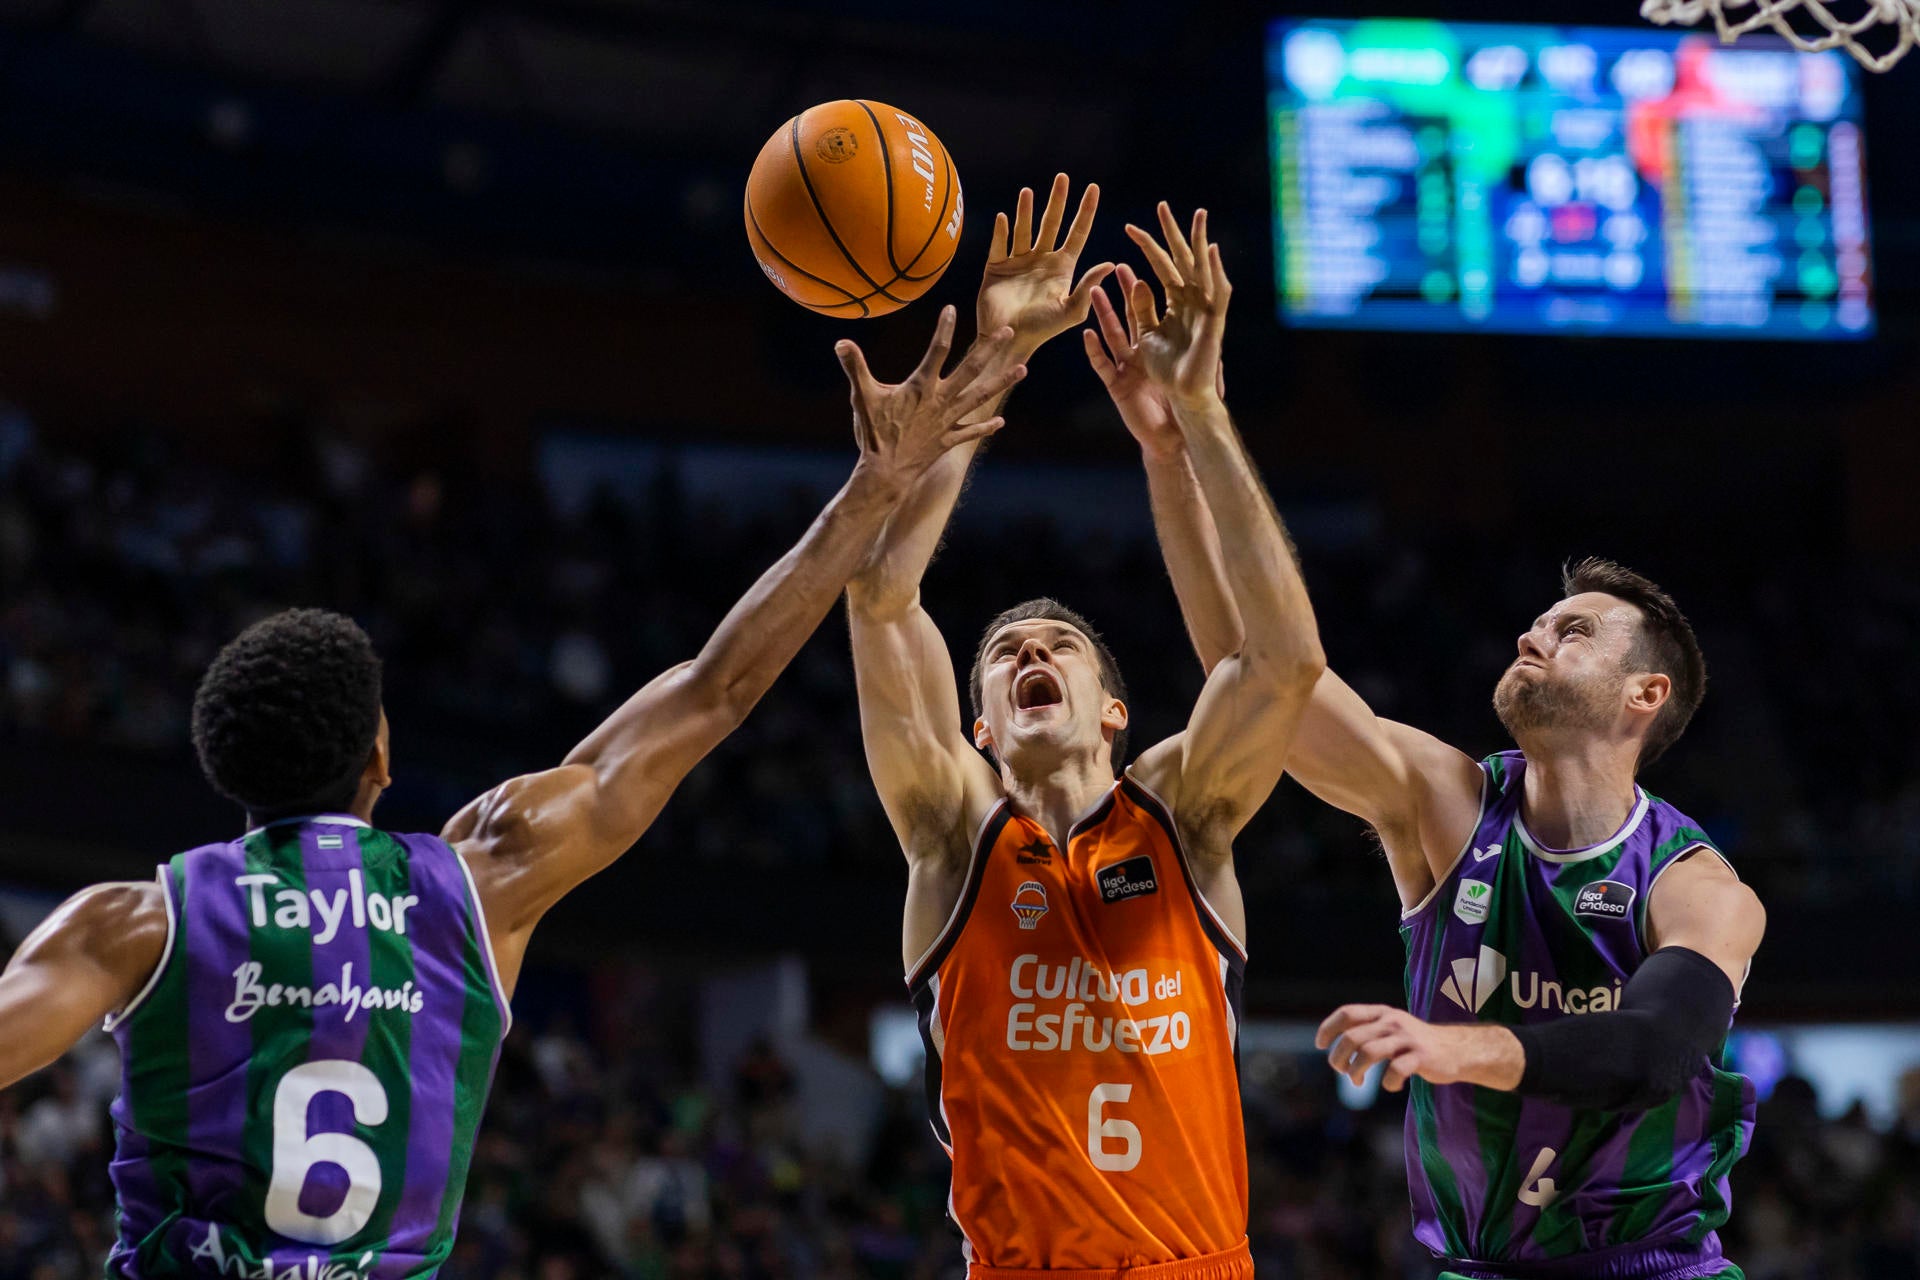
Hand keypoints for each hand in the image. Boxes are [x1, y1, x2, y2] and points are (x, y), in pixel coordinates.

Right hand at [836, 306, 1024, 487]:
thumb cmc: (873, 433)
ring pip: (981, 397)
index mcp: (921, 387)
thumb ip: (855, 367)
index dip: (944, 328)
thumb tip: (841, 342)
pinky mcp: (949, 439)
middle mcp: (941, 401)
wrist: (885, 473)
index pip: (937, 350)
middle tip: (1008, 330)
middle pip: (971, 369)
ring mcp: (948, 420)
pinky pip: (971, 431)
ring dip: (1002, 382)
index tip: (952, 308)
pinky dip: (985, 426)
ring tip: (1023, 369)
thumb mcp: (862, 397)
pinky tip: (1000, 422)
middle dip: (990, 348)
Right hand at [977, 174, 1113, 358]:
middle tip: (1062, 177)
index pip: (1077, 233)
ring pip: (1024, 229)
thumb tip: (1110, 263)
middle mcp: (1041, 259)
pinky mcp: (996, 267)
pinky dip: (1000, 232)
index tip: (1093, 188)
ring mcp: (1018, 262)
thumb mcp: (1071, 311)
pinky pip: (998, 245)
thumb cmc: (1042, 330)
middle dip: (1058, 201)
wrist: (1008, 341)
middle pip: (1051, 223)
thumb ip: (1088, 286)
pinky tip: (1003, 217)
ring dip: (1026, 211)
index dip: (1085, 211)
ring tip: (1028, 192)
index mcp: (1062, 267)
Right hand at [1083, 263, 1225, 460]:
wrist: (1172, 436)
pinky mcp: (1117, 385)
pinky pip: (1102, 365)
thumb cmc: (1185, 406)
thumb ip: (1202, 340)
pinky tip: (1087, 334)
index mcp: (1159, 344)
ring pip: (1112, 334)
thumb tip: (1218, 312)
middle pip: (1130, 314)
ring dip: (1103, 313)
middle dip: (1122, 291)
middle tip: (1114, 266)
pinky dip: (1094, 350)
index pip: (1152, 309)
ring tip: (1094, 292)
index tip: (1144, 263)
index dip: (1146, 287)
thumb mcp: (1198, 366)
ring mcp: (1126, 366)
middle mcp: (1141, 351)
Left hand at [1123, 203, 1231, 411]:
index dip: (1148, 247)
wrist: (1181, 400)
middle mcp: (1190, 303)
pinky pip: (1214, 294)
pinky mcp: (1209, 324)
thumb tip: (1138, 279)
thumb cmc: (1166, 372)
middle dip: (1172, 235)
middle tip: (1163, 207)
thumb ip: (1143, 309)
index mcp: (1174, 305)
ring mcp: (1202, 311)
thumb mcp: (1147, 336)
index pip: (1161, 268)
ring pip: (1199, 272)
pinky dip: (1211, 274)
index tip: (1132, 227)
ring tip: (1196, 218)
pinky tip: (1208, 253)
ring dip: (1197, 245)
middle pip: (1180, 262)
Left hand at [1316, 1004, 1521, 1092]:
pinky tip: (1391, 1086)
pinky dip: (1387, 1083)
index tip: (1320, 1045)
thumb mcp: (1391, 1028)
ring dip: (1356, 1072)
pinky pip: (1395, 1071)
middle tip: (1341, 1071)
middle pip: (1352, 1037)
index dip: (1329, 1028)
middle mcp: (1392, 1022)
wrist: (1457, 1049)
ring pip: (1368, 1053)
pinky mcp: (1421, 1057)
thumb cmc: (1415, 1043)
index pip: (1347, 1013)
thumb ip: (1366, 1032)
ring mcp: (1407, 1039)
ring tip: (1357, 1082)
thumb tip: (1335, 1049)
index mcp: (1382, 1013)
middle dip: (1339, 1058)